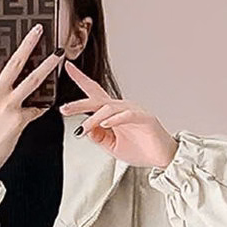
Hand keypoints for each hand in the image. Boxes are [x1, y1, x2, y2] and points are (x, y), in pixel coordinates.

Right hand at [0, 14, 65, 177]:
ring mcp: (7, 107)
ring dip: (48, 65)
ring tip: (59, 54)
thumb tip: (5, 79)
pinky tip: (48, 103)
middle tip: (38, 28)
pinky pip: (36, 108)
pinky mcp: (19, 120)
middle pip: (14, 62)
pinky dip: (42, 106)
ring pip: (33, 80)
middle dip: (28, 43)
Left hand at [59, 60, 178, 167]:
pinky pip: (127, 115)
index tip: (67, 68)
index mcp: (112, 113)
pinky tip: (106, 123)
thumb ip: (99, 137)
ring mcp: (133, 111)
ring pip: (109, 109)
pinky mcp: (144, 118)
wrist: (162, 158)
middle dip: (79, 104)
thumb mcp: (111, 145)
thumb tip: (85, 129)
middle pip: (97, 100)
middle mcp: (121, 108)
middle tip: (64, 109)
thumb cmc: (141, 149)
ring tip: (83, 129)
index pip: (94, 93)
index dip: (81, 79)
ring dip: (93, 119)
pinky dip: (115, 119)